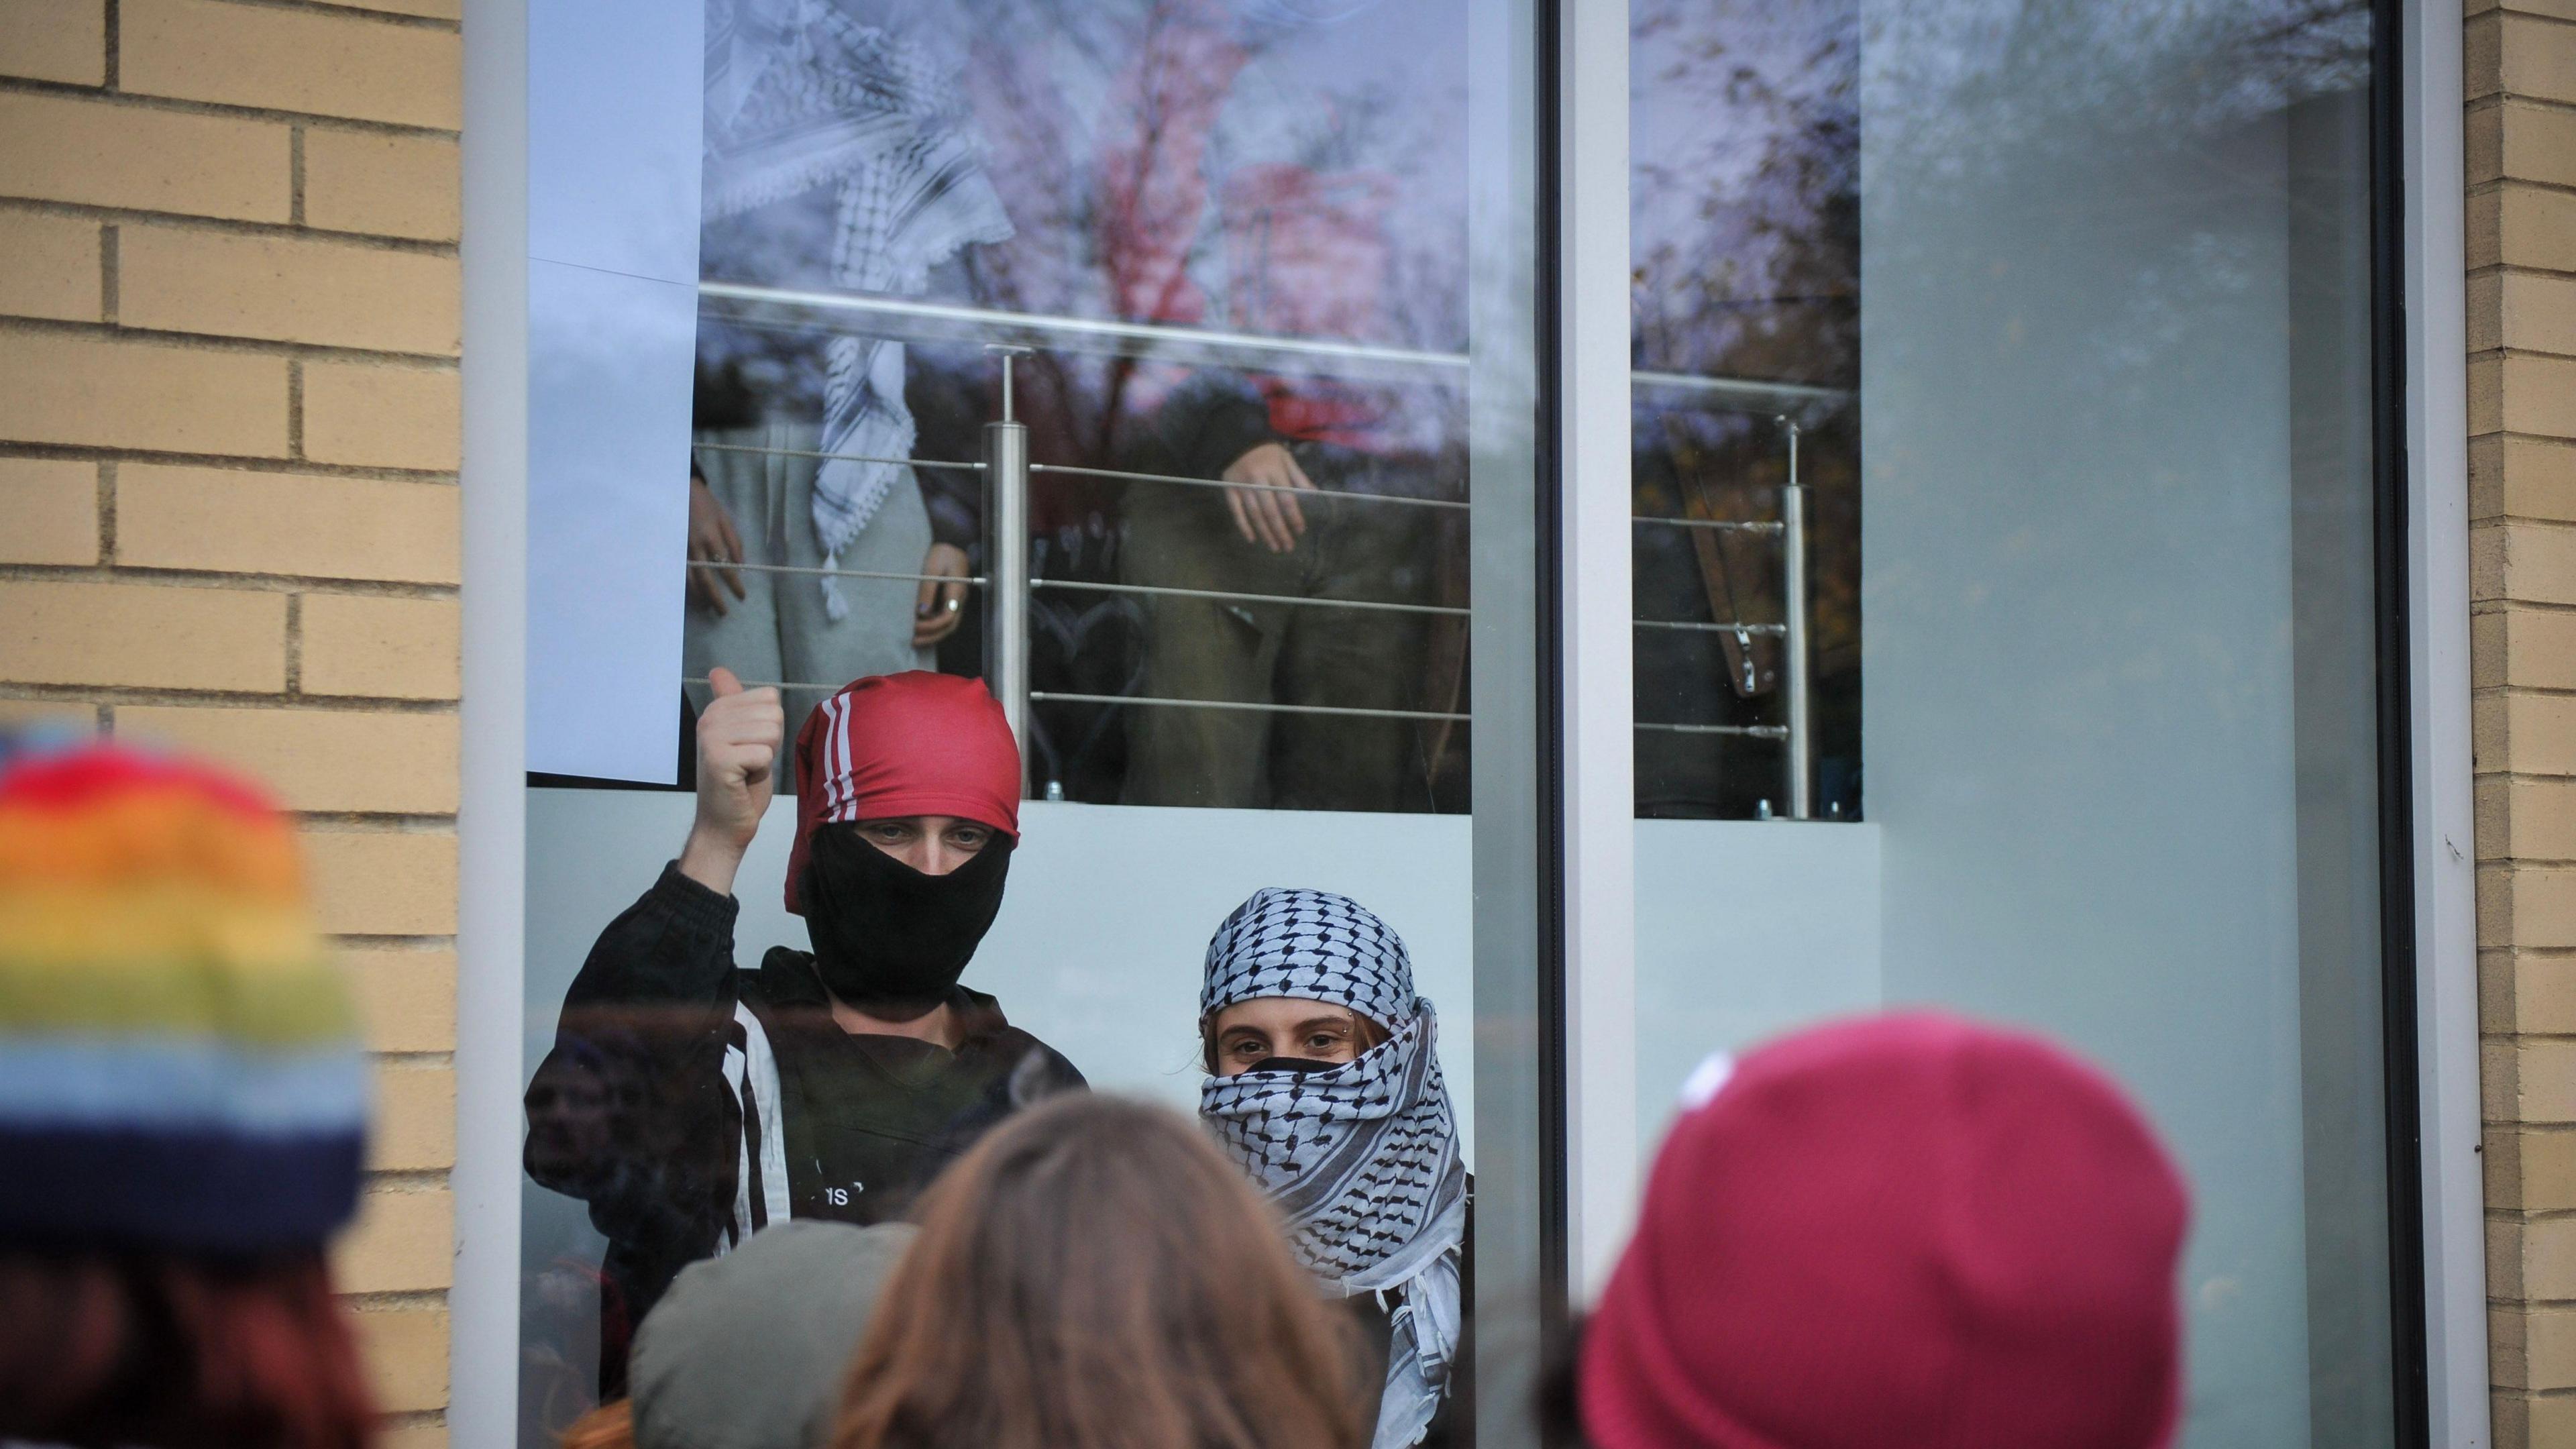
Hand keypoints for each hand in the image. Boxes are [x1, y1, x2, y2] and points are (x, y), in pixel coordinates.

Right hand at [678, 666, 781, 894]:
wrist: (724, 824)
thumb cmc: (739, 783)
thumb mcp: (742, 736)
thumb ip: (734, 702)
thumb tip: (717, 670)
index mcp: (717, 709)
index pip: (770, 697)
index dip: (770, 726)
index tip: (750, 746)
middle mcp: (709, 718)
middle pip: (773, 713)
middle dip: (771, 741)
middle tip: (749, 761)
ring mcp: (711, 738)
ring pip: (771, 732)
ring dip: (766, 756)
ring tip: (746, 769)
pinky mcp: (719, 759)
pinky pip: (764, 753)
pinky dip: (761, 771)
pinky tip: (743, 779)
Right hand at [687, 475, 746, 617]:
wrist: (679, 490)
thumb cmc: (707, 505)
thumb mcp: (725, 519)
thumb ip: (734, 542)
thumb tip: (740, 566)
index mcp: (712, 536)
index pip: (725, 567)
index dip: (734, 584)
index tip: (741, 597)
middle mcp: (695, 546)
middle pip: (706, 579)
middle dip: (715, 598)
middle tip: (723, 612)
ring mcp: (680, 550)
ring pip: (689, 579)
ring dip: (699, 596)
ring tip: (707, 608)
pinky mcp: (672, 550)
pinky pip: (679, 573)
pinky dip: (686, 586)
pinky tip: (692, 595)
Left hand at [913, 542, 970, 647]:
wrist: (952, 545)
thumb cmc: (942, 554)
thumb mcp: (932, 567)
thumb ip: (927, 590)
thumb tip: (922, 612)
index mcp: (957, 591)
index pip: (948, 617)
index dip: (931, 626)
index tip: (915, 626)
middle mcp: (959, 601)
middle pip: (949, 627)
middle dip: (931, 636)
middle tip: (912, 641)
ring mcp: (956, 602)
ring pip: (947, 626)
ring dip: (932, 635)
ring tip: (914, 639)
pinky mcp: (950, 601)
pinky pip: (943, 620)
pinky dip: (933, 628)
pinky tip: (920, 630)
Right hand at [1222, 442, 1316, 553]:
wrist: (1237, 439)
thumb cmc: (1267, 452)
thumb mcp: (1286, 459)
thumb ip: (1299, 478)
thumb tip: (1315, 495)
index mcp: (1274, 471)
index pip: (1286, 499)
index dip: (1294, 516)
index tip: (1300, 531)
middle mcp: (1258, 480)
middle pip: (1271, 511)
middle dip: (1281, 531)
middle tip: (1288, 547)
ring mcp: (1242, 486)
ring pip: (1255, 515)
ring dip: (1265, 533)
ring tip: (1274, 547)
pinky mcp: (1229, 490)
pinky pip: (1236, 512)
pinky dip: (1244, 526)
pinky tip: (1252, 539)